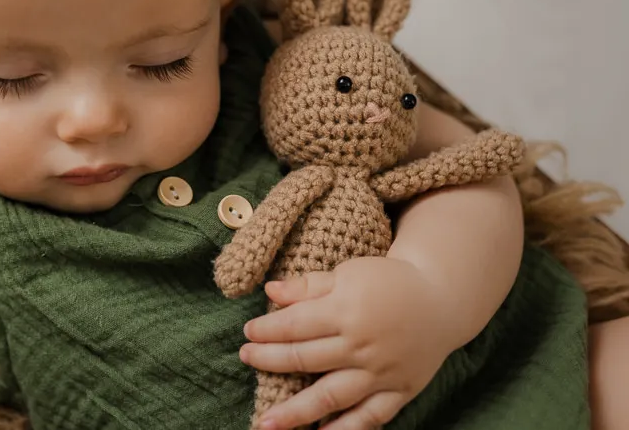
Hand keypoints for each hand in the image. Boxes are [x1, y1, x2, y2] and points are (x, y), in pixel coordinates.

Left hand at [240, 257, 457, 429]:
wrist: (442, 299)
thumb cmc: (390, 281)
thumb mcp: (349, 272)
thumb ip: (308, 286)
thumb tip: (269, 291)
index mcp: (346, 310)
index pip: (294, 325)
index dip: (266, 331)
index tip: (248, 333)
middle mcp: (361, 346)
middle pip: (305, 359)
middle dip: (269, 361)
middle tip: (245, 360)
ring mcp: (380, 373)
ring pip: (330, 397)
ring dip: (296, 412)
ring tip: (266, 424)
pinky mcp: (398, 391)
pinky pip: (370, 416)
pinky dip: (346, 429)